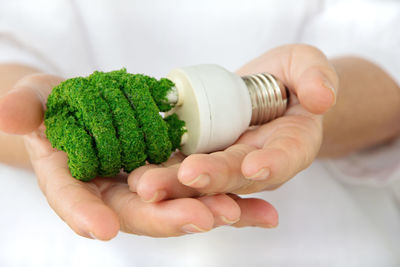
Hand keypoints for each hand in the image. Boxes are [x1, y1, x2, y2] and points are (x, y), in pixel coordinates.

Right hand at [0, 73, 277, 239]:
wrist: (80, 108)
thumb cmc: (52, 105)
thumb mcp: (34, 99)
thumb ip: (24, 107)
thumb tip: (7, 113)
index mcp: (72, 178)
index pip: (72, 198)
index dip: (82, 212)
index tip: (99, 228)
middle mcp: (111, 190)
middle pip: (136, 210)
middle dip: (166, 216)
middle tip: (200, 219)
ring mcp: (145, 185)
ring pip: (175, 205)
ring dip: (208, 210)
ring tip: (239, 211)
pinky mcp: (173, 175)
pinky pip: (201, 188)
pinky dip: (231, 197)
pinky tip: (263, 209)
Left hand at [129, 44, 337, 202]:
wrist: (264, 91)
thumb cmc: (290, 77)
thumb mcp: (306, 66)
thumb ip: (316, 78)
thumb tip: (321, 98)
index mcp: (291, 144)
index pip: (287, 157)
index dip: (273, 163)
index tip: (256, 166)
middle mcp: (258, 162)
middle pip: (237, 174)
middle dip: (213, 178)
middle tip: (188, 176)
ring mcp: (228, 162)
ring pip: (204, 179)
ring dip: (177, 185)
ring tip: (148, 185)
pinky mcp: (203, 156)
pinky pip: (183, 168)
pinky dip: (163, 174)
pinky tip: (138, 176)